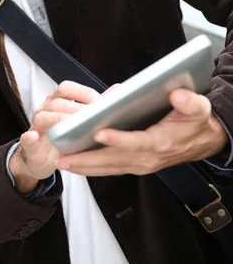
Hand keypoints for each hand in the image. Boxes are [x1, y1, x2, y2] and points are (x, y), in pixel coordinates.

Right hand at [9, 81, 100, 191]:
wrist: (42, 158)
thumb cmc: (64, 137)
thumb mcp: (79, 121)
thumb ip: (95, 105)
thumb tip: (117, 90)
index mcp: (57, 101)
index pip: (65, 88)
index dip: (81, 92)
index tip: (97, 101)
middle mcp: (45, 110)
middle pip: (56, 102)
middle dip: (74, 109)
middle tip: (89, 118)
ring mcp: (36, 126)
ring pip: (43, 117)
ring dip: (57, 120)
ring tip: (71, 127)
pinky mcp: (30, 145)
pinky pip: (26, 138)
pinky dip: (30, 137)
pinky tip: (34, 137)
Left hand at [55, 88, 228, 176]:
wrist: (202, 140)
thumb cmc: (195, 122)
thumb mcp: (199, 108)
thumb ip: (190, 102)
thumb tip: (176, 95)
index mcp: (161, 142)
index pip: (136, 142)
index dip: (117, 139)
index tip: (98, 132)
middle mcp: (148, 157)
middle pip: (114, 160)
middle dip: (87, 160)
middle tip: (62, 157)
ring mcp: (140, 164)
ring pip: (108, 167)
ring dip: (84, 166)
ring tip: (61, 161)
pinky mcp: (135, 164)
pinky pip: (110, 168)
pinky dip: (92, 167)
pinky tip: (75, 162)